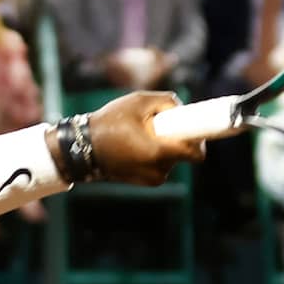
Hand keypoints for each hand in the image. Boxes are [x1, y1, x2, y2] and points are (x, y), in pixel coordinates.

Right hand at [88, 90, 202, 184]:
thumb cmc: (109, 122)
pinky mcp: (147, 182)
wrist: (83, 148)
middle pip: (184, 151)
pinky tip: (136, 147)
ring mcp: (153, 179)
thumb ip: (167, 101)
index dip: (200, 138)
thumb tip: (183, 109)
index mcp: (159, 152)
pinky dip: (156, 155)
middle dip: (176, 137)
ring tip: (141, 135)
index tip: (196, 128)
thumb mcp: (139, 101)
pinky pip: (162, 164)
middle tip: (158, 125)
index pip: (196, 153)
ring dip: (165, 146)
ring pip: (173, 158)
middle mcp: (159, 170)